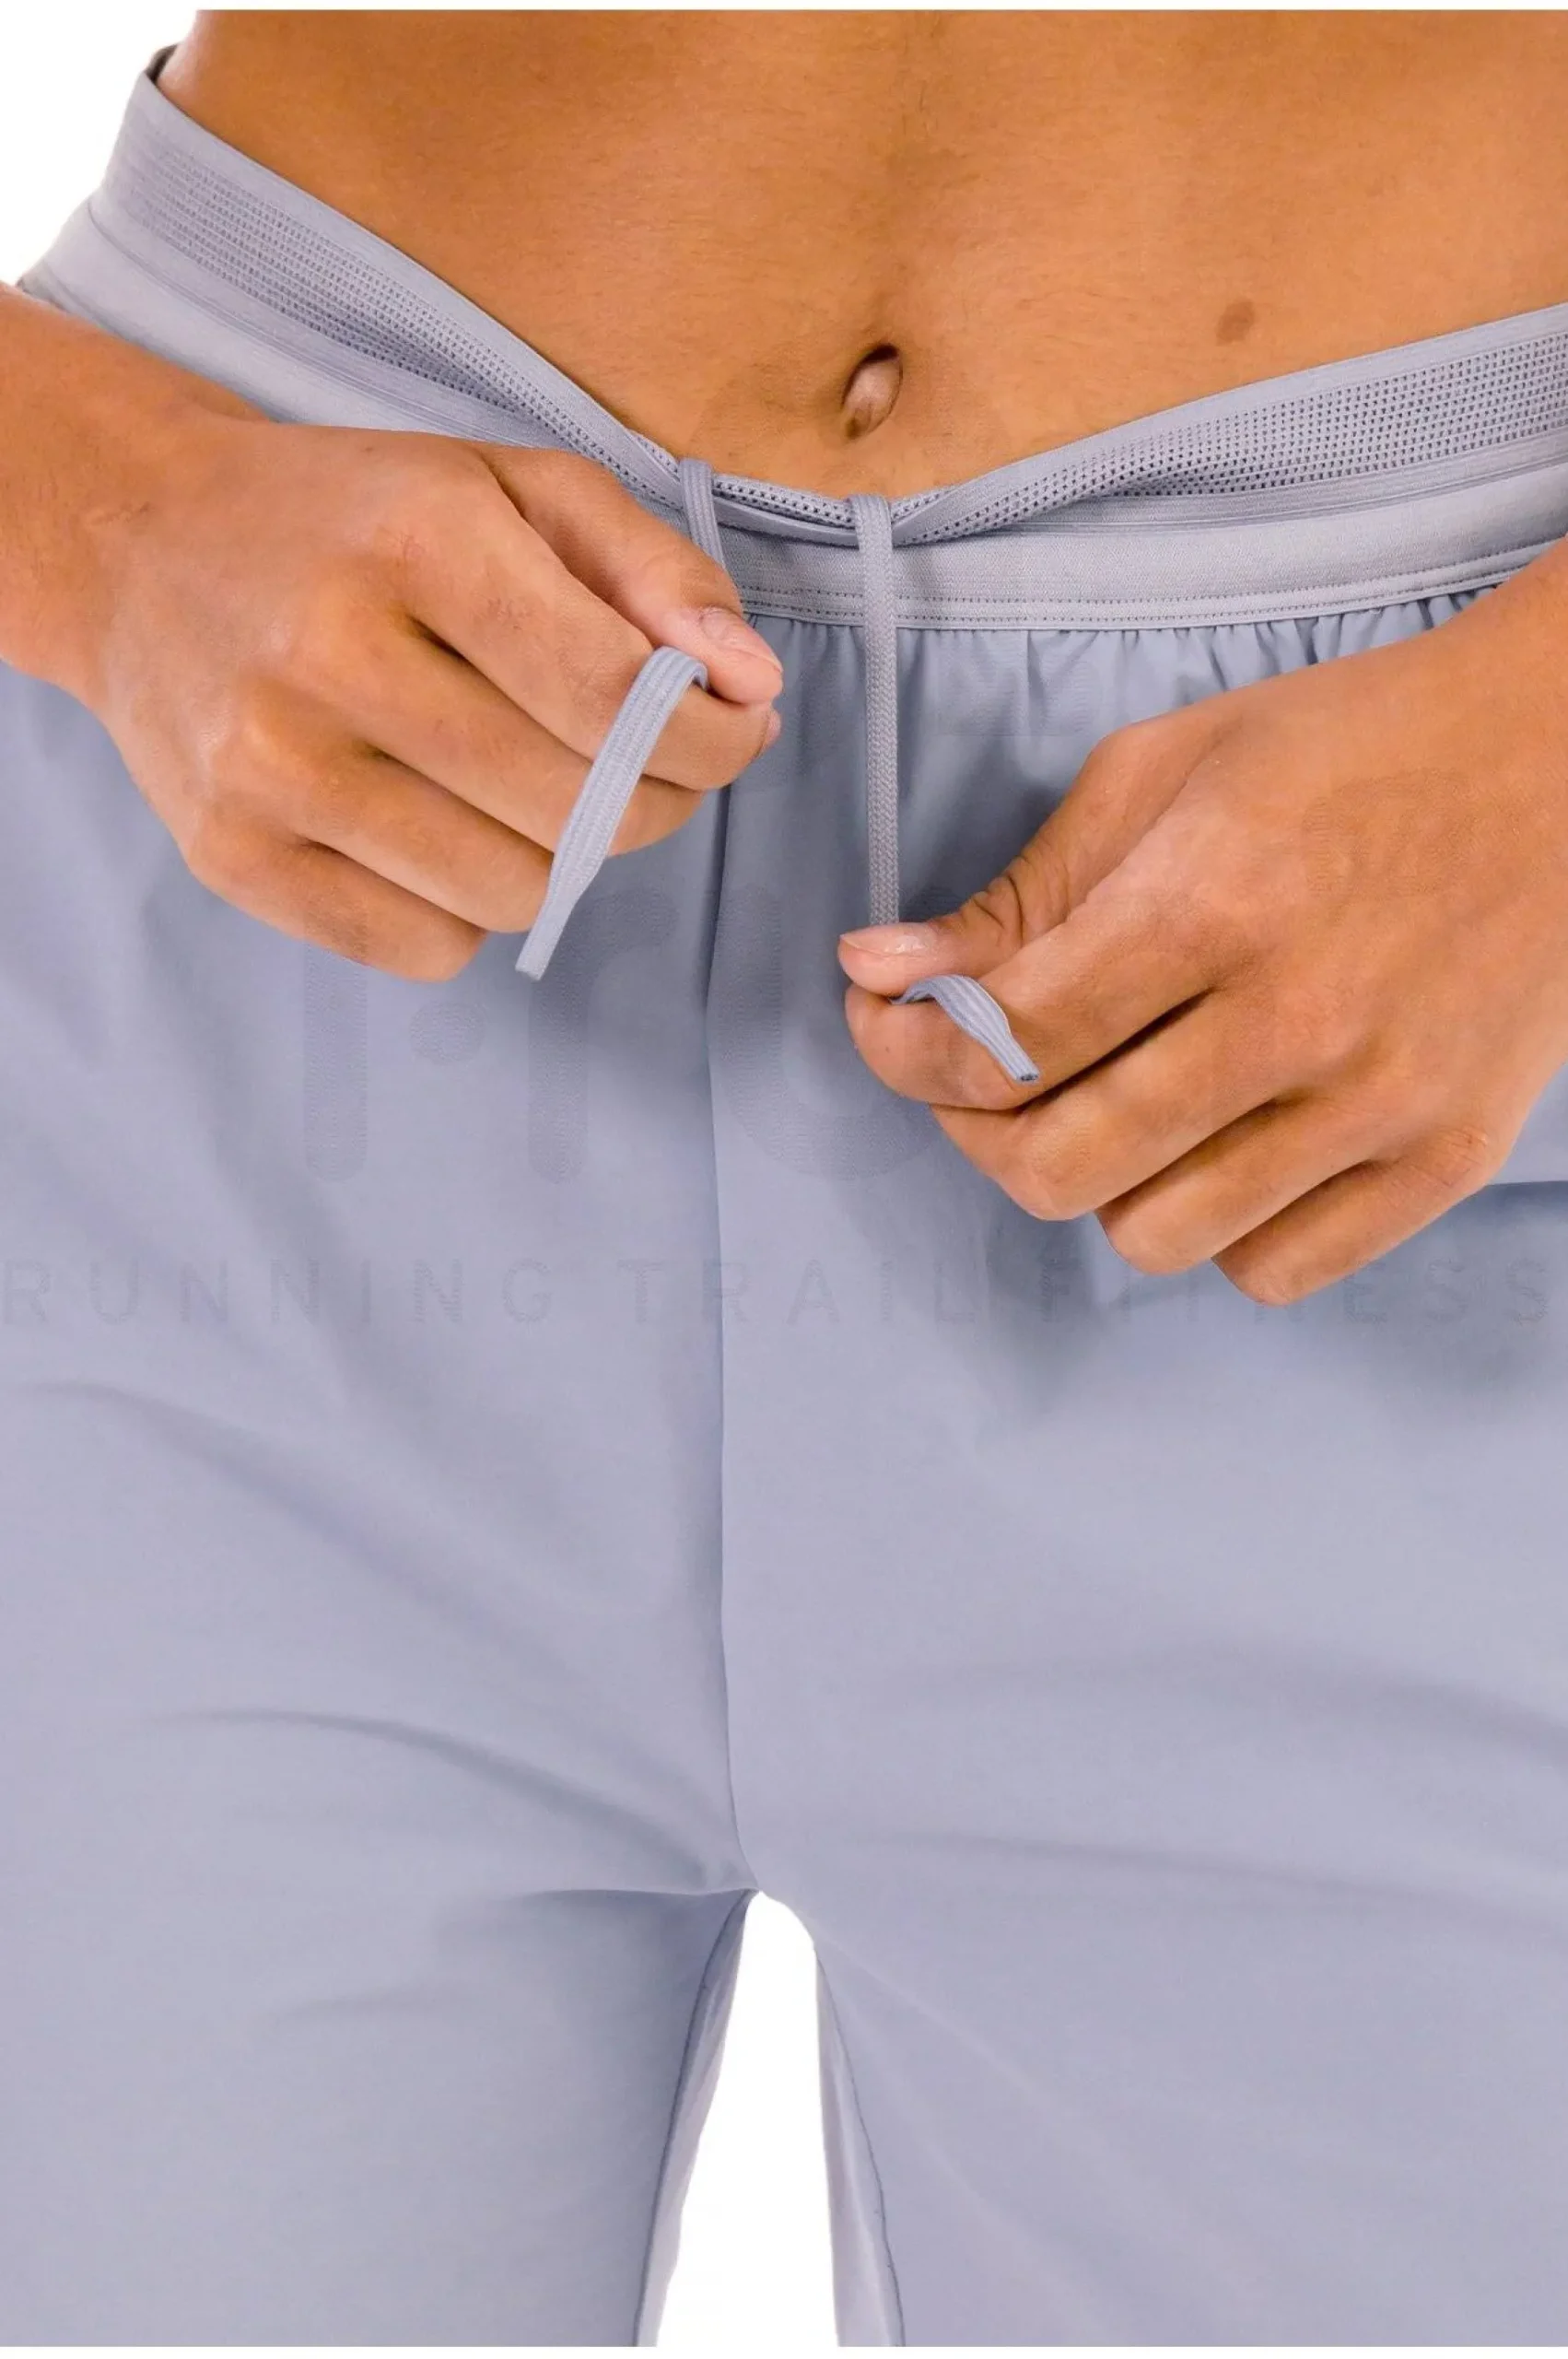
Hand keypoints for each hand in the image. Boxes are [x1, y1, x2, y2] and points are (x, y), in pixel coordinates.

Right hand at [82, 415, 780, 975]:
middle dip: (654, 801)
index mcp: (416, 540)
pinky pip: (428, 948)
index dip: (710, 740)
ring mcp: (268, 770)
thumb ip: (652, 572)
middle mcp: (329, 657)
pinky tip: (447, 832)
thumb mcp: (514, 488)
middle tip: (648, 768)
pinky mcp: (231, 858)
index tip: (734, 734)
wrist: (142, 547)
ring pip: (514, 893)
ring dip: (564, 859)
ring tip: (536, 792)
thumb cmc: (361, 519)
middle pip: (578, 809)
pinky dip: (470, 910)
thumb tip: (747, 686)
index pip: (615, 698)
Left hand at [839, 550, 1567, 1303]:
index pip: (1005, 1045)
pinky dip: (1220, 1228)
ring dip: (1103, 1180)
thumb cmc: (1350, 747)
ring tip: (1122, 1099)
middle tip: (984, 1080)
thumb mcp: (1161, 771)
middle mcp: (1298, 1019)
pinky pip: (1273, 1271)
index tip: (894, 1024)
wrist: (1566, 758)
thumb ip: (1018, 894)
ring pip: (1154, 1237)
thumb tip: (881, 974)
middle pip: (1059, 1168)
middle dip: (981, 1132)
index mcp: (1212, 900)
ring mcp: (1382, 1103)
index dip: (909, 1051)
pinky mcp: (1448, 1159)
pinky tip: (1222, 1144)